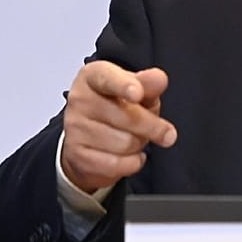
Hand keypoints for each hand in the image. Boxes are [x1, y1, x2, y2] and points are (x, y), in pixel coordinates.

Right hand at [59, 61, 175, 193]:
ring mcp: (75, 128)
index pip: (108, 78)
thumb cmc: (115, 106)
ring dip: (140, 144)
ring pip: (125, 143)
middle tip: (165, 132)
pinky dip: (132, 162)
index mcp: (93, 76)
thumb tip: (159, 79)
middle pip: (127, 116)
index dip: (124, 86)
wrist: (90, 138)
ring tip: (135, 138)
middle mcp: (80, 99)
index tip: (137, 93)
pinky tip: (131, 155)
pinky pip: (117, 164)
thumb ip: (148, 83)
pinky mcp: (77, 155)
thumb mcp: (135, 90)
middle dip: (153, 127)